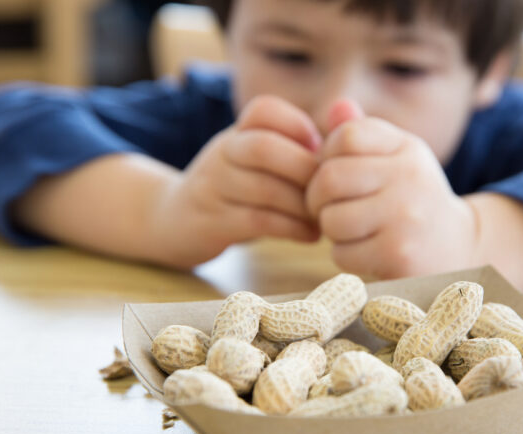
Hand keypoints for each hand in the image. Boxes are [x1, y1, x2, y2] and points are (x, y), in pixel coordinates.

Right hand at [151, 95, 322, 267]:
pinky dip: (291, 228)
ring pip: (263, 189)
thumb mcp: (254, 159)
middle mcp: (222, 154)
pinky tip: (311, 235)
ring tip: (325, 217)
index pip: (263, 110)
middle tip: (331, 190)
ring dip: (303, 205)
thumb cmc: (235, 190)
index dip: (298, 126)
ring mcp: (213, 188)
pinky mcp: (212, 222)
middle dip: (305, 169)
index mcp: (237, 133)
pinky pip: (256, 220)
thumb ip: (294, 147)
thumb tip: (348, 131)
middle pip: (262, 147)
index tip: (319, 151)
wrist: (174, 221)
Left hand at [306, 100, 478, 277]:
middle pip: (330, 178)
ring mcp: (406, 216)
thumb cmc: (413, 201)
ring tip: (352, 230)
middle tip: (328, 208)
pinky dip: (345, 257)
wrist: (458, 249)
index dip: (327, 156)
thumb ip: (364, 135)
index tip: (337, 174)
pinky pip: (341, 253)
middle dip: (317, 198)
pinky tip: (366, 252)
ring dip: (331, 230)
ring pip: (331, 219)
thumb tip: (337, 107)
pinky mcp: (398, 254)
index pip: (346, 136)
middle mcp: (410, 176)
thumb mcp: (397, 160)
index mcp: (407, 148)